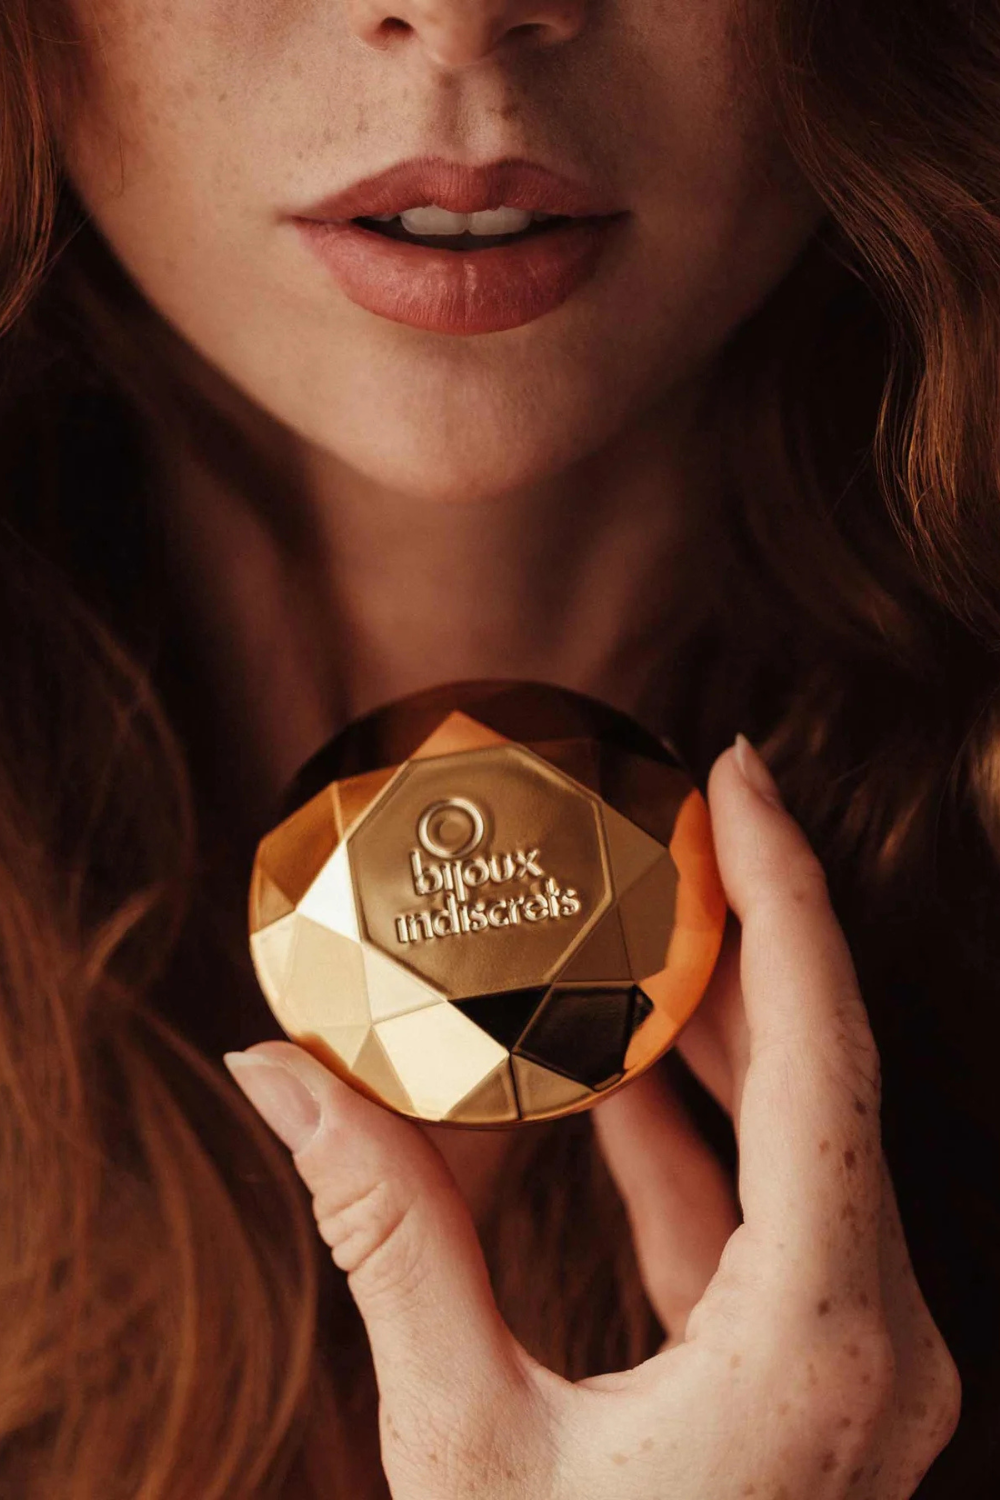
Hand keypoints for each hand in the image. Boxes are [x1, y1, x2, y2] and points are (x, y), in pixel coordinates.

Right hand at [225, 738, 960, 1499]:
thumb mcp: (463, 1441)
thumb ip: (382, 1237)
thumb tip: (275, 1075)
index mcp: (823, 1335)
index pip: (822, 1049)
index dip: (782, 888)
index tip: (737, 774)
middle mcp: (880, 1335)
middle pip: (819, 1074)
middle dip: (734, 939)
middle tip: (659, 828)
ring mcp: (860, 1360)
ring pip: (796, 1144)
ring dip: (700, 1043)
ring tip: (617, 935)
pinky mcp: (817, 1378)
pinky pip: (763, 1222)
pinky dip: (683, 1147)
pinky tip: (603, 1085)